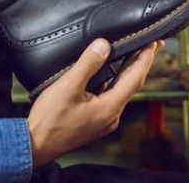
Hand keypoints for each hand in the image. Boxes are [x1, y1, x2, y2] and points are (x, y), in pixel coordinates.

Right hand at [27, 38, 163, 167]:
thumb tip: (104, 45)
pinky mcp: (94, 120)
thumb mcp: (68, 86)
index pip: (135, 78)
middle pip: (131, 84)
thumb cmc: (49, 120)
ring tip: (133, 54)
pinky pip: (110, 96)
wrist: (35, 144)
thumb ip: (88, 64)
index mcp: (110, 108)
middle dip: (141, 63)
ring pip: (120, 90)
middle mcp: (111, 116)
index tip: (154, 42)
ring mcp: (103, 120)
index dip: (145, 58)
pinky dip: (113, 81)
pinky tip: (109, 72)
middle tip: (150, 44)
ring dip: (127, 72)